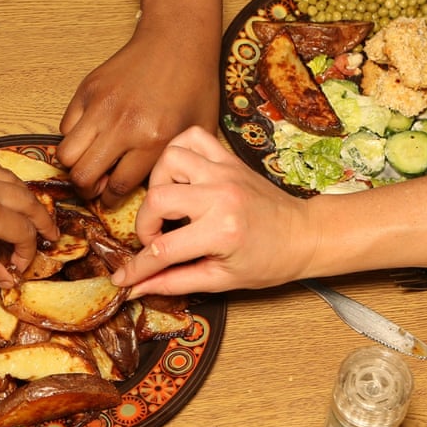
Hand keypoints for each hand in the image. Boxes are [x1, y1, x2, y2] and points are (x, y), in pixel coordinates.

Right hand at [57, 25, 219, 203]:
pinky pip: (65, 127)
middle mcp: (123, 125)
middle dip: (87, 190)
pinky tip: (91, 135)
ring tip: (90, 163)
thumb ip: (177, 163)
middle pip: (83, 176)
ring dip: (75, 166)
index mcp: (153, 139)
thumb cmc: (193, 85)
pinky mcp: (88, 89)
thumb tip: (159, 191)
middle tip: (96, 186)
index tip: (111, 199)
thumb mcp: (198, 130)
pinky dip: (73, 138)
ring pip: (66, 155)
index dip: (111, 201)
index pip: (117, 187)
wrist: (178, 39)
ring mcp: (101, 106)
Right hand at [110, 126, 308, 294]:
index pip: (163, 249)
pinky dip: (177, 153)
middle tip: (157, 239)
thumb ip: (174, 282)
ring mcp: (224, 172)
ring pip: (169, 160)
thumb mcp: (221, 280)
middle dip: (145, 225)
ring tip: (169, 206)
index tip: (122, 277)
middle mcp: (221, 196)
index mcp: (221, 232)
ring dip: (158, 185)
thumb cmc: (268, 262)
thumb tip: (137, 287)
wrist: (303, 235)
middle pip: (156, 200)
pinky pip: (191, 138)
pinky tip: (180, 176)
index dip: (136, 267)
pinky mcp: (228, 158)